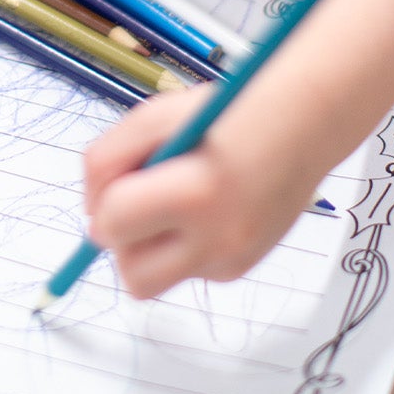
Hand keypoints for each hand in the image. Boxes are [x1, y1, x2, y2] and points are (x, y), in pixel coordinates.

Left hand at [81, 86, 322, 297]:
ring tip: (173, 199)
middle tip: (138, 202)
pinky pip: (187, 270)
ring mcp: (236, 260)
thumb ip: (107, 162)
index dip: (104, 202)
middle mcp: (222, 239)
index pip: (115, 224)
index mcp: (198, 194)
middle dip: (123, 241)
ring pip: (159, 278)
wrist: (303, 127)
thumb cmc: (227, 115)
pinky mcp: (243, 267)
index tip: (116, 184)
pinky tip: (200, 209)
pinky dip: (180, 246)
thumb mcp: (153, 119)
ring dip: (150, 247)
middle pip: (135, 277)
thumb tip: (91, 214)